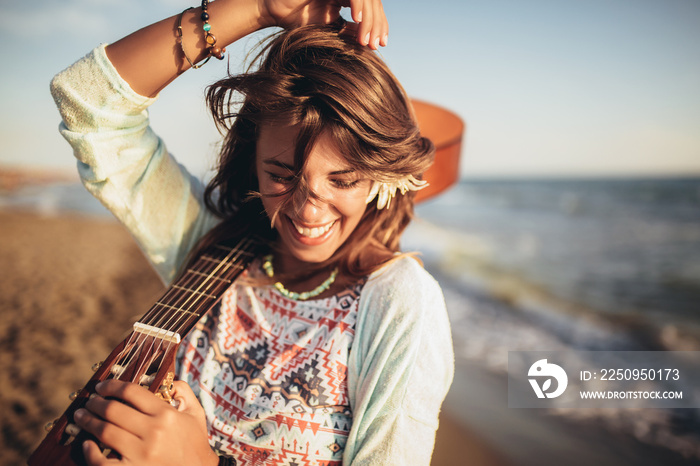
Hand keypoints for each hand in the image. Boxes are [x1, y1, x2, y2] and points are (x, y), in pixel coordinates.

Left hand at [74, 379, 217, 465]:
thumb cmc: (195, 443)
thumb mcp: (196, 414)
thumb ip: (184, 392)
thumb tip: (167, 380)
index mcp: (166, 414)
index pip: (132, 392)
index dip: (112, 386)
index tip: (102, 386)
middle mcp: (153, 432)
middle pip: (113, 410)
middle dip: (96, 403)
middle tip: (89, 401)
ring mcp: (141, 454)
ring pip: (105, 432)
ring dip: (88, 421)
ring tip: (81, 416)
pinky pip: (102, 461)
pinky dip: (90, 452)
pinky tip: (87, 444)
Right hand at [258, 0, 387, 48]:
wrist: (275, 11)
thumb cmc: (298, 20)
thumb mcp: (330, 30)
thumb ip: (349, 32)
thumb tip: (371, 42)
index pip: (371, 9)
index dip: (378, 25)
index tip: (380, 44)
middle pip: (372, 2)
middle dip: (376, 24)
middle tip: (375, 44)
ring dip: (369, 18)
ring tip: (366, 39)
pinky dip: (358, 4)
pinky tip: (357, 19)